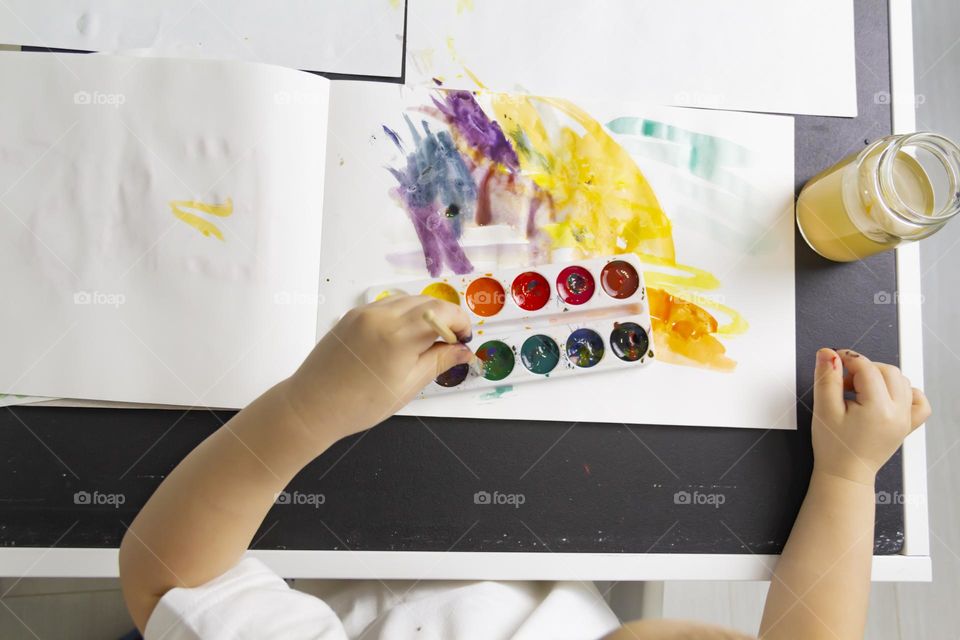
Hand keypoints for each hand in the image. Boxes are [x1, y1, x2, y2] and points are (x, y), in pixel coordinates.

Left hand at [284, 295, 472, 440]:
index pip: (443, 313)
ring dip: (425, 313)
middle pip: (428, 302)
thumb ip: (439, 362)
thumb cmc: (360, 405)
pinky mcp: (353, 314)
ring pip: (408, 300)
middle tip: (451, 341)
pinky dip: (404, 313)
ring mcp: (365, 312)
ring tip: (427, 340)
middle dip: (446, 317)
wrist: (313, 405)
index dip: (461, 322)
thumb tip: (463, 350)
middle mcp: (382, 316)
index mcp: (399, 337)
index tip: (464, 339)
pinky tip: (404, 335)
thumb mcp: (408, 386)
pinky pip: (388, 304)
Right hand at [811, 348, 930, 484]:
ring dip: (879, 377)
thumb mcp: (824, 409)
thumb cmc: (834, 448)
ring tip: (858, 390)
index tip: (833, 359)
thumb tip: (828, 354)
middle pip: (887, 371)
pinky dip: (904, 391)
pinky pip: (918, 401)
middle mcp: (898, 413)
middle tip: (843, 380)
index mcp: (878, 409)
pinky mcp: (907, 424)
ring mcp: (905, 419)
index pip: (867, 368)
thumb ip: (826, 378)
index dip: (848, 358)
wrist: (845, 473)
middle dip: (863, 368)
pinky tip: (886, 394)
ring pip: (902, 381)